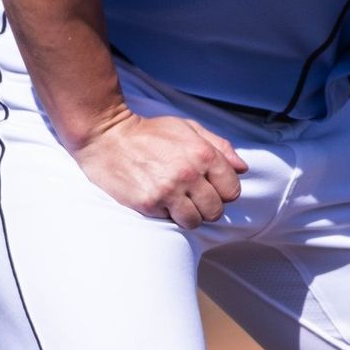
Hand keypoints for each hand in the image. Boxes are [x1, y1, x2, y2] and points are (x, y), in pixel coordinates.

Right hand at [70, 110, 247, 228]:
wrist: (108, 136)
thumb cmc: (150, 132)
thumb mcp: (188, 128)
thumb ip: (219, 146)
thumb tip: (242, 167)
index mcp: (203, 153)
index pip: (232, 190)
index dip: (222, 191)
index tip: (209, 187)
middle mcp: (189, 173)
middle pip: (216, 210)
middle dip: (206, 206)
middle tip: (191, 196)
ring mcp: (168, 190)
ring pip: (195, 221)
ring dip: (188, 215)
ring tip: (176, 201)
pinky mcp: (149, 203)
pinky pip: (170, 221)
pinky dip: (167, 214)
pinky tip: (158, 199)